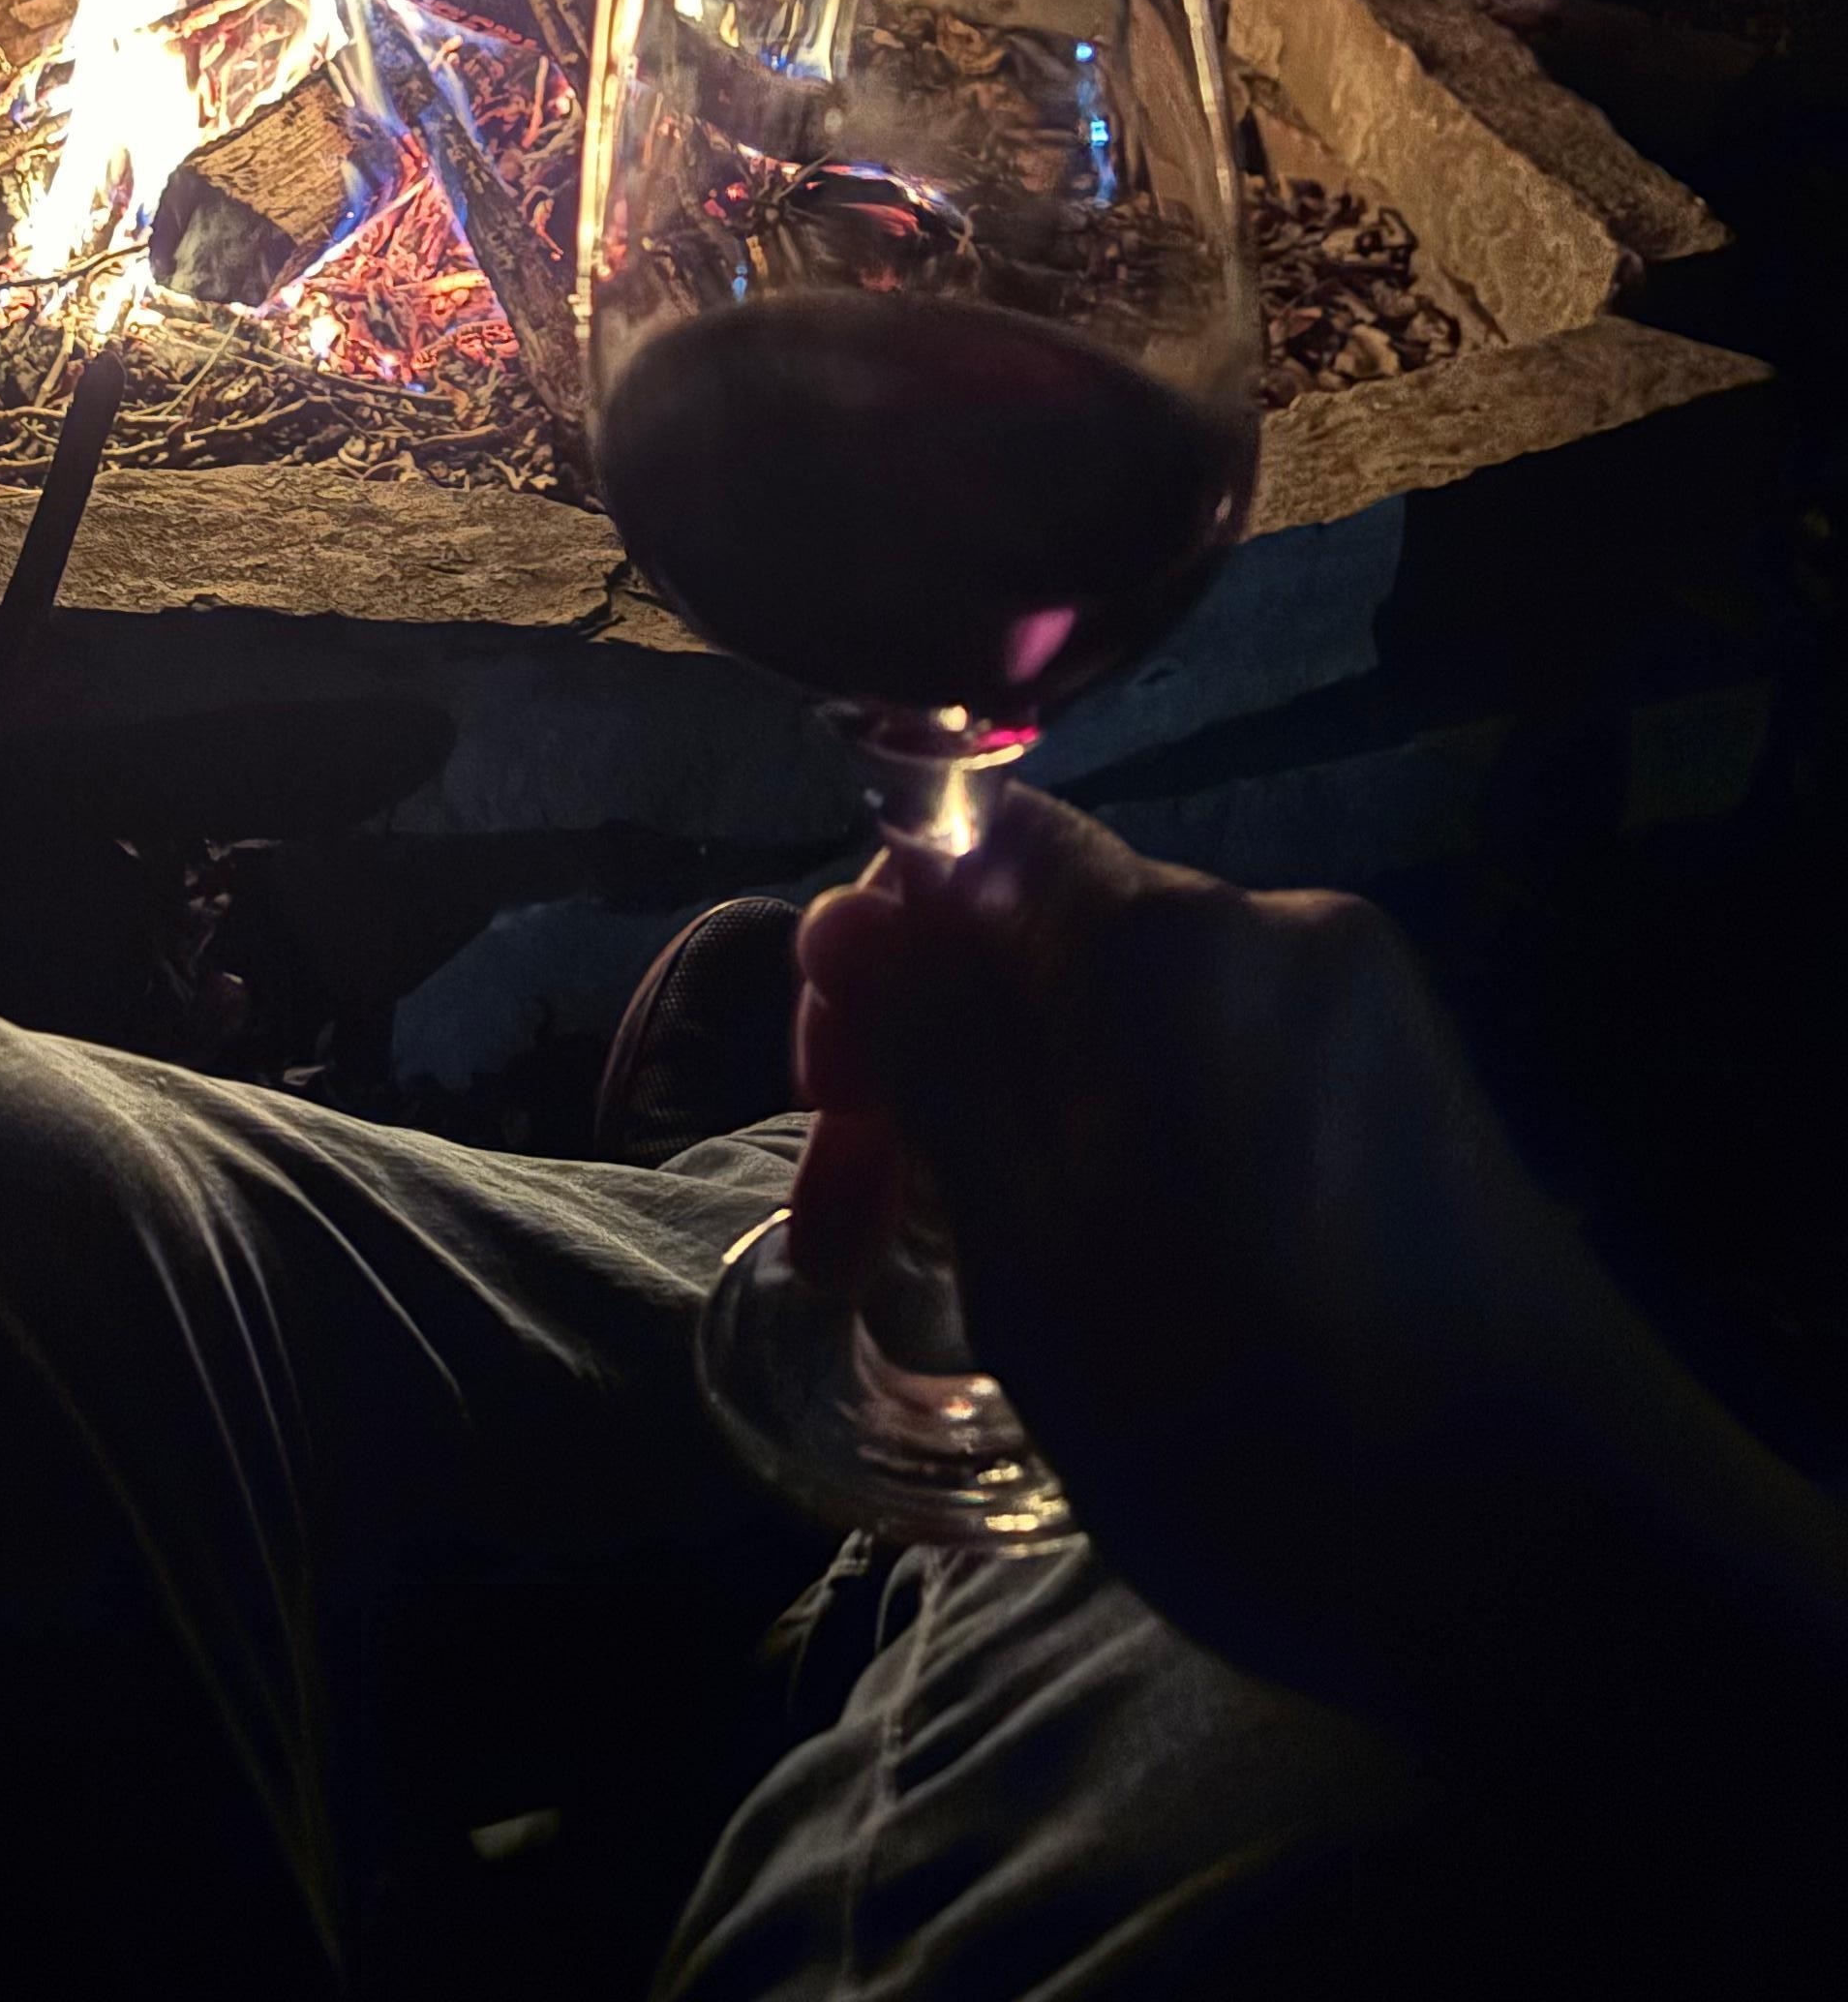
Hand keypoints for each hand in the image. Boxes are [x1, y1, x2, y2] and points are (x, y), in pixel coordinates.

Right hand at [787, 788, 1669, 1715]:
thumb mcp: (1031, 1250)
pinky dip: (1138, 1150)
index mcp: (1166, 942)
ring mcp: (1363, 1014)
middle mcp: (1275, 930)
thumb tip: (849, 912)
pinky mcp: (1414, 1102)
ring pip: (1132, 1023)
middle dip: (938, 1066)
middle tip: (859, 1243)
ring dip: (1030, 1125)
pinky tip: (1126, 1290)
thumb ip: (933, 1059)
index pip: (971, 838)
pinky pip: (1225, 1075)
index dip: (877, 948)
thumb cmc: (1248, 1411)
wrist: (1563, 1564)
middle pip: (1049, 939)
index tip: (840, 1106)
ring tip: (993, 1298)